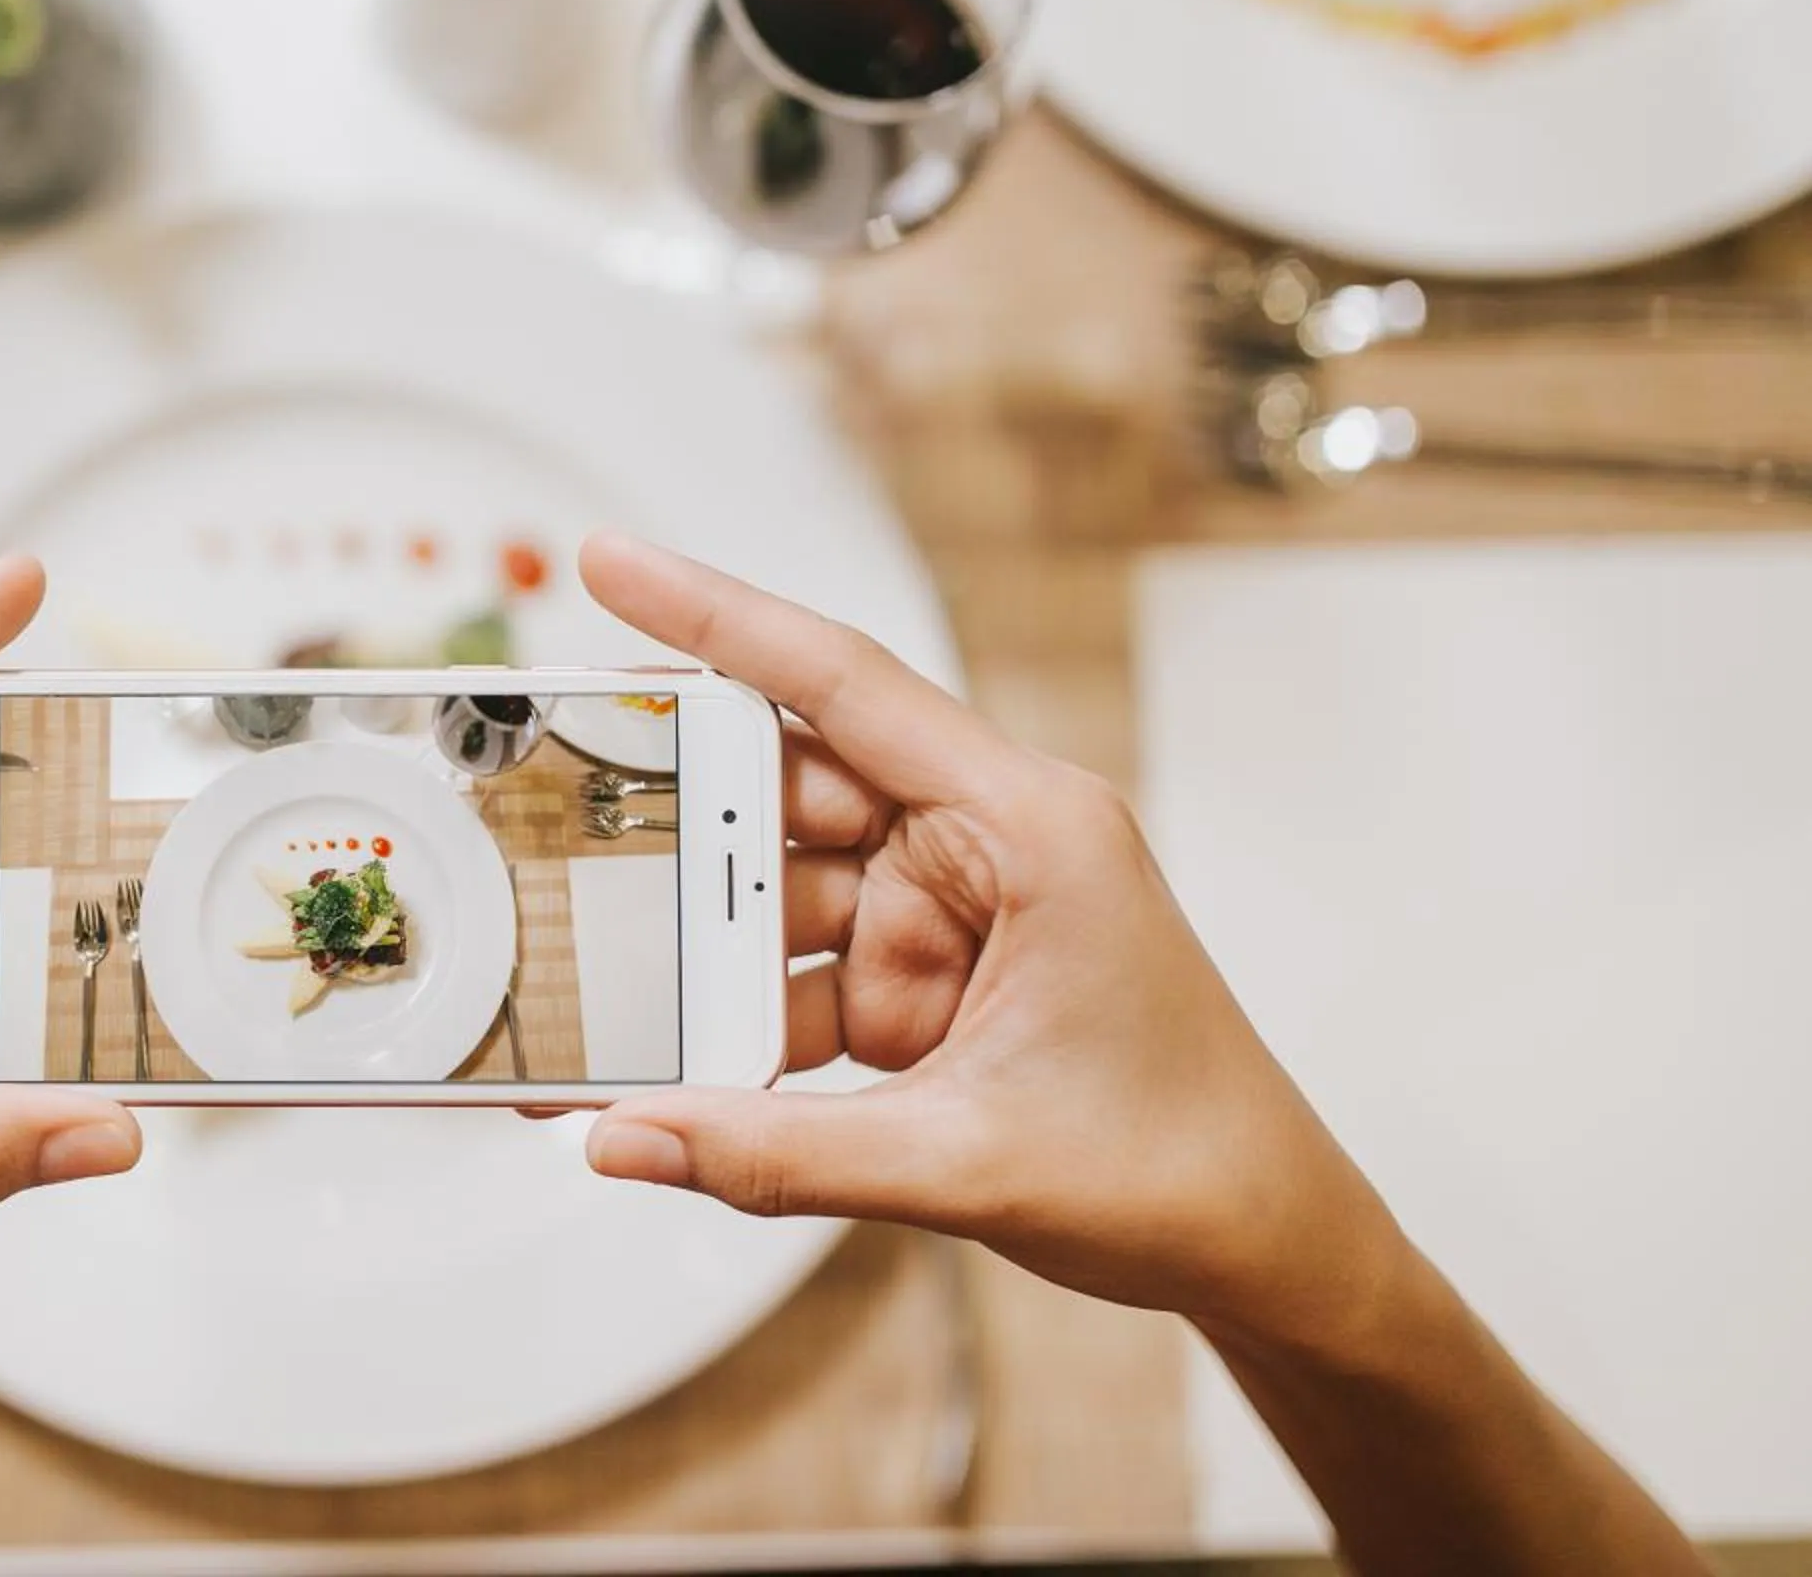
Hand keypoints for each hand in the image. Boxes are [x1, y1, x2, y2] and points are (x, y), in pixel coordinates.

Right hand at [575, 533, 1403, 1347]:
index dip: (716, 614)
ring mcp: (953, 914)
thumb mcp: (966, 1159)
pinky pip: (799, 974)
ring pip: (780, 891)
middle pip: (789, 787)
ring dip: (696, 939)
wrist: (1267, 1249)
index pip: (846, 685)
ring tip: (585, 969)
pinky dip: (736, 1015)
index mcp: (1031, 828)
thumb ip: (780, 1154)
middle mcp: (986, 846)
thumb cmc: (1180, 1164)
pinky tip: (665, 1058)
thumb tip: (623, 1138)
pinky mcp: (928, 983)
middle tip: (545, 799)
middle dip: (670, 805)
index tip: (608, 562)